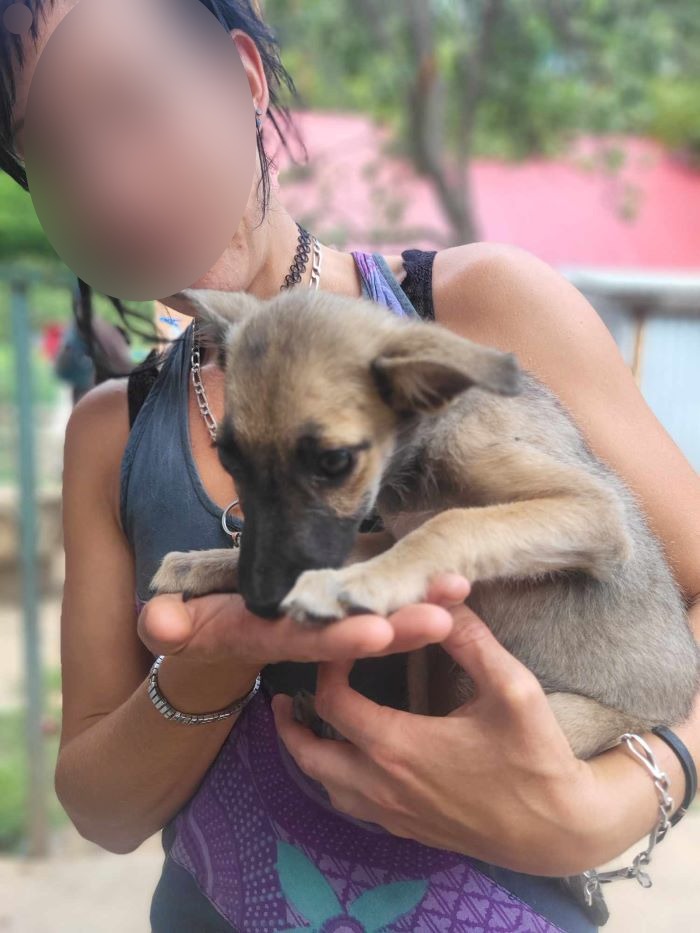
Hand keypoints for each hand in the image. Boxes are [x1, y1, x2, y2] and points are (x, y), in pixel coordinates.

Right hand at [136, 575, 464, 670]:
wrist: (217, 641)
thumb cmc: (197, 624)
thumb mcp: (178, 625)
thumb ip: (171, 623)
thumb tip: (158, 621)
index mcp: (273, 639)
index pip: (309, 643)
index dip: (340, 639)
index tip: (376, 630)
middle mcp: (309, 639)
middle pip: (358, 635)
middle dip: (400, 627)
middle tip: (444, 615)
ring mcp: (330, 627)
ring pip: (380, 619)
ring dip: (420, 607)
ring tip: (460, 589)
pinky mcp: (345, 610)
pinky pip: (384, 602)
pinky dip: (416, 591)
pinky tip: (456, 579)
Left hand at [272, 594, 606, 876]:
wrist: (559, 832)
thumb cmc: (536, 759)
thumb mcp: (512, 688)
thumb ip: (471, 640)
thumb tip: (443, 597)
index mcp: (397, 747)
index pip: (331, 700)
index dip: (326, 665)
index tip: (339, 645)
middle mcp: (382, 785)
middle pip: (308, 753)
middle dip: (291, 721)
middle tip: (286, 694)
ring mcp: (392, 815)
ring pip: (325, 785)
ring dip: (309, 752)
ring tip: (310, 724)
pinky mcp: (408, 831)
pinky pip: (351, 805)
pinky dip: (335, 778)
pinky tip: (353, 759)